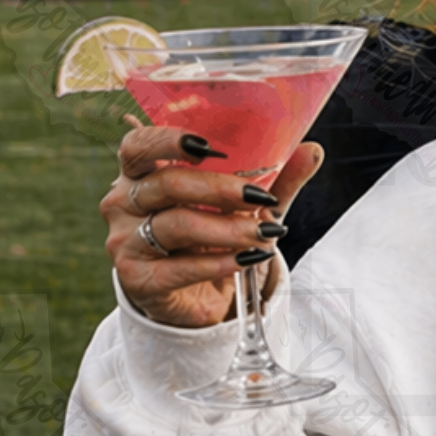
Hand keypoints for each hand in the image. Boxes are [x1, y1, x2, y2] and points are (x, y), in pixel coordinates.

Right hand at [101, 118, 325, 328]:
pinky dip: (221, 262)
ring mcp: (125, 241)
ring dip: (228, 229)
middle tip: (259, 198)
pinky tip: (249, 258)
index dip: (167, 141)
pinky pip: (180, 268)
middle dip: (220, 189)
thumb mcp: (246, 205)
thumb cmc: (214, 235)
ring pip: (176, 225)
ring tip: (264, 235)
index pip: (138, 146)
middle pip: (167, 184)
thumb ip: (275, 179)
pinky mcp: (138, 279)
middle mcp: (124, 202)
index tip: (209, 146)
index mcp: (142, 172)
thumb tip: (311, 150)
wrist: (198, 294)